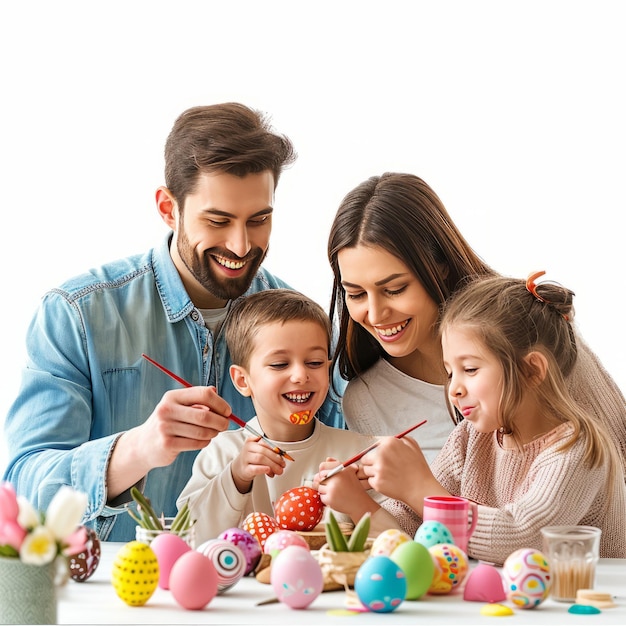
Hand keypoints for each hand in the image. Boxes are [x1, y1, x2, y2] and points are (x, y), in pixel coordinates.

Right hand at [107, 386, 230, 497]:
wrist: (143, 444)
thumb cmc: (168, 422)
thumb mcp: (178, 406)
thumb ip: (196, 398)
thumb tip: (215, 391)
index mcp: (172, 396)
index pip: (203, 394)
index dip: (220, 403)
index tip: (227, 411)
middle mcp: (167, 409)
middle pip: (205, 415)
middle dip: (221, 421)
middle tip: (225, 425)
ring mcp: (165, 427)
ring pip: (202, 431)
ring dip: (214, 433)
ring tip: (213, 433)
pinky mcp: (167, 444)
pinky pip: (197, 443)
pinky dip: (205, 442)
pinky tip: (203, 440)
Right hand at [230, 436, 286, 492]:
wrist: (241, 467)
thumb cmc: (253, 457)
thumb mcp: (259, 450)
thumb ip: (269, 451)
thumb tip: (281, 456)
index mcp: (252, 440)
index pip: (265, 442)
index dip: (275, 448)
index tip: (283, 454)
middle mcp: (247, 447)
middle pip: (263, 451)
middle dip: (276, 458)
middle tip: (283, 465)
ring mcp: (245, 458)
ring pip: (260, 458)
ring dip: (272, 465)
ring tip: (278, 470)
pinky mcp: (245, 469)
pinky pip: (254, 468)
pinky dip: (263, 469)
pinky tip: (269, 470)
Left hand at [315, 458, 378, 521]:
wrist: (359, 503)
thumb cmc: (355, 487)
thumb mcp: (350, 472)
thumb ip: (338, 464)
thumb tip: (327, 458)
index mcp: (339, 472)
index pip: (322, 469)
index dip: (323, 473)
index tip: (325, 477)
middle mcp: (335, 480)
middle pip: (320, 479)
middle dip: (323, 482)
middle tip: (328, 485)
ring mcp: (331, 490)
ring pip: (320, 488)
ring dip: (324, 490)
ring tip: (332, 492)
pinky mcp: (330, 500)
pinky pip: (322, 497)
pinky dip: (326, 498)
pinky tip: (333, 498)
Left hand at [360, 436, 441, 514]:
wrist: (421, 488)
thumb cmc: (418, 468)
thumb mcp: (412, 445)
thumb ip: (398, 439)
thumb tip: (385, 439)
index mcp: (389, 443)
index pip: (372, 446)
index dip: (377, 453)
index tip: (381, 458)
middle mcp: (382, 454)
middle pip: (365, 458)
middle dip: (372, 463)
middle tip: (382, 468)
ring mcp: (379, 469)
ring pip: (366, 470)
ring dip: (373, 474)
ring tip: (387, 476)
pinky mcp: (377, 483)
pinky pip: (370, 481)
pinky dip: (376, 483)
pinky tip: (388, 483)